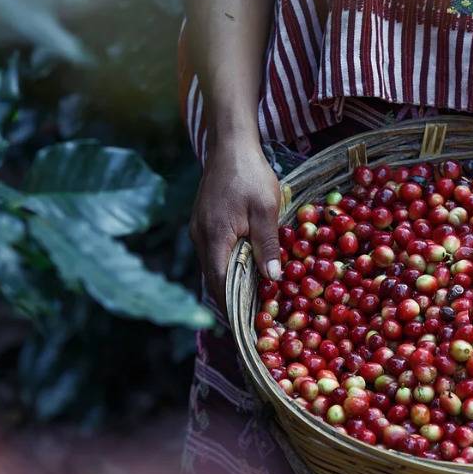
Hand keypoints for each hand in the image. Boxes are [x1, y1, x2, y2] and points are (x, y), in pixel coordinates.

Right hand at [189, 140, 281, 312]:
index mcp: (214, 238)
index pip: (219, 285)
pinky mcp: (204, 223)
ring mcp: (200, 230)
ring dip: (231, 284)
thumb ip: (268, 244)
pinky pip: (215, 253)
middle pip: (214, 280)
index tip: (245, 329)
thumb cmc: (250, 174)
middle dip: (232, 302)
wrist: (230, 144)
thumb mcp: (266, 209)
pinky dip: (229, 267)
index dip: (232, 309)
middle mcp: (201, 238)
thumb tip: (273, 278)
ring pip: (214, 267)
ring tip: (252, 303)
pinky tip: (246, 271)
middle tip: (254, 322)